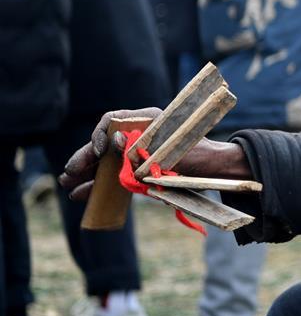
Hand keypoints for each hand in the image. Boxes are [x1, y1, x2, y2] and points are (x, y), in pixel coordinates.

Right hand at [59, 108, 251, 200]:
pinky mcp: (140, 170)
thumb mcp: (170, 149)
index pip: (113, 121)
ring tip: (69, 186)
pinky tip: (82, 194)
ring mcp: (138, 152)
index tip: (99, 151)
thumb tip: (113, 141)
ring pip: (106, 161)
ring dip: (88, 174)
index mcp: (147, 120)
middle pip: (104, 144)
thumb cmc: (199, 154)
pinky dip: (100, 184)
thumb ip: (143, 147)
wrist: (216, 170)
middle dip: (85, 158)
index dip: (100, 135)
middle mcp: (139, 134)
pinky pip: (115, 176)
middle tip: (68, 174)